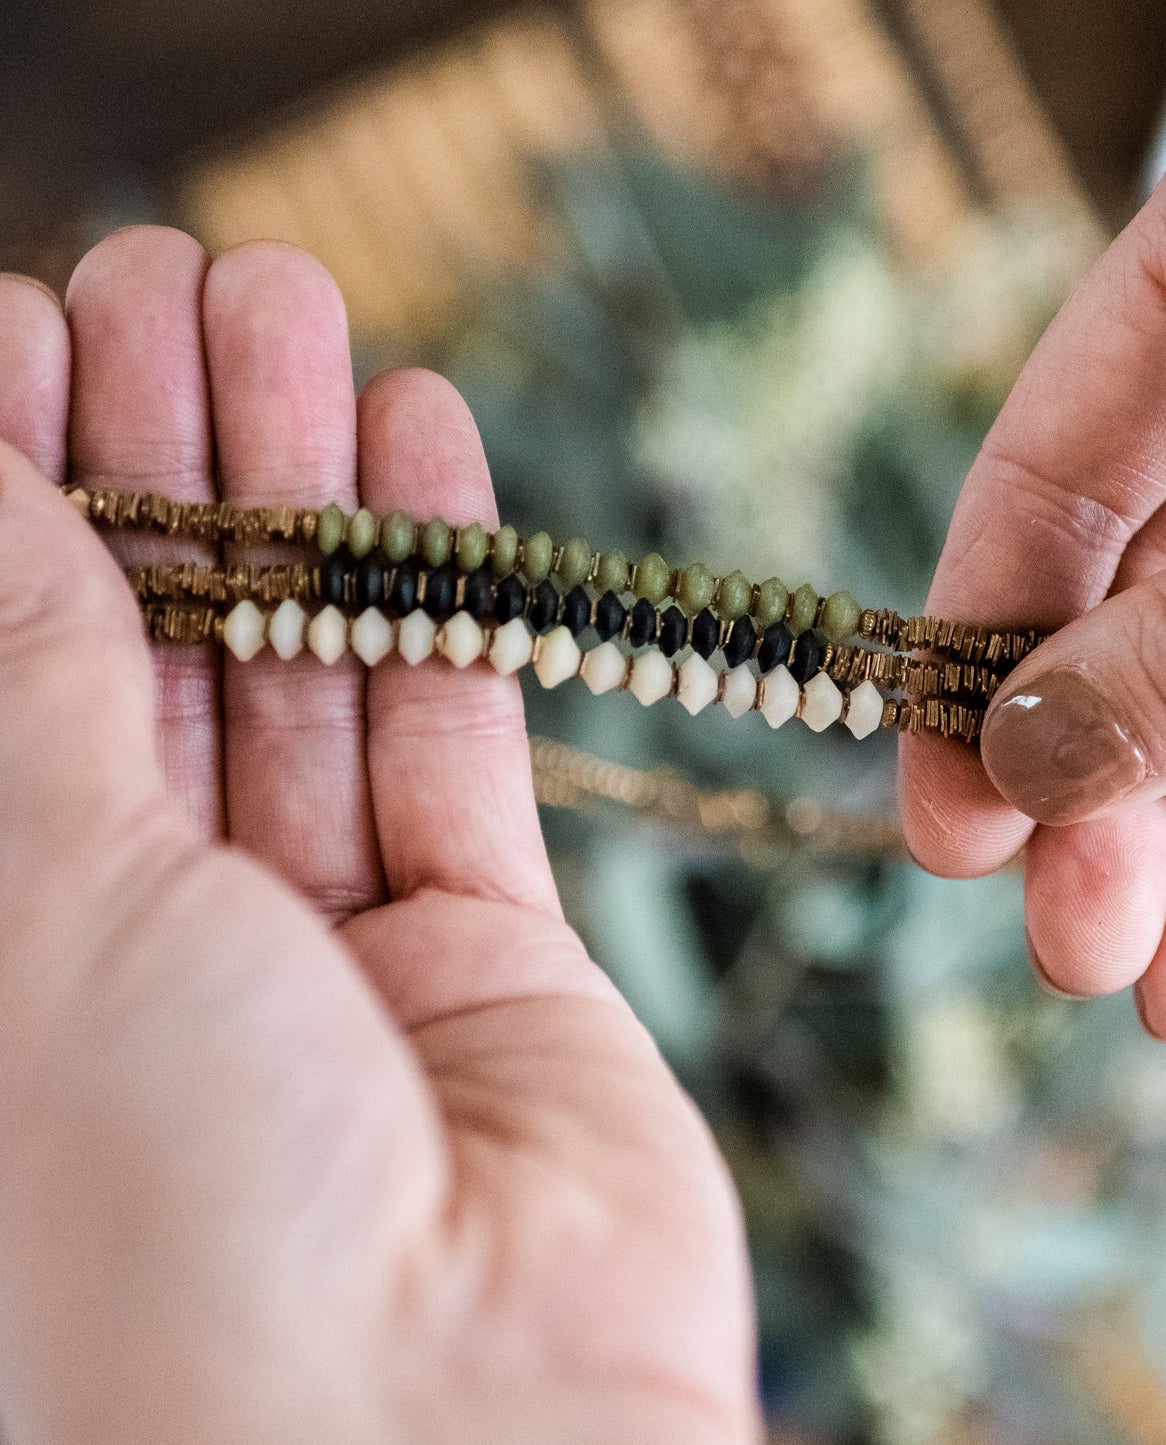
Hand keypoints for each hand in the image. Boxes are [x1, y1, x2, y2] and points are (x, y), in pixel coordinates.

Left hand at [0, 231, 757, 1443]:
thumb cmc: (168, 1234)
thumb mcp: (47, 920)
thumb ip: (39, 693)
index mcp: (4, 961)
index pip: (0, 677)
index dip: (13, 493)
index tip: (27, 320)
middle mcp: (148, 953)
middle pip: (156, 655)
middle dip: (172, 454)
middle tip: (192, 275)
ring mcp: (327, 954)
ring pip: (311, 677)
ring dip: (313, 492)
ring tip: (309, 318)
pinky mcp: (488, 955)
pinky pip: (452, 740)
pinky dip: (441, 595)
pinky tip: (425, 449)